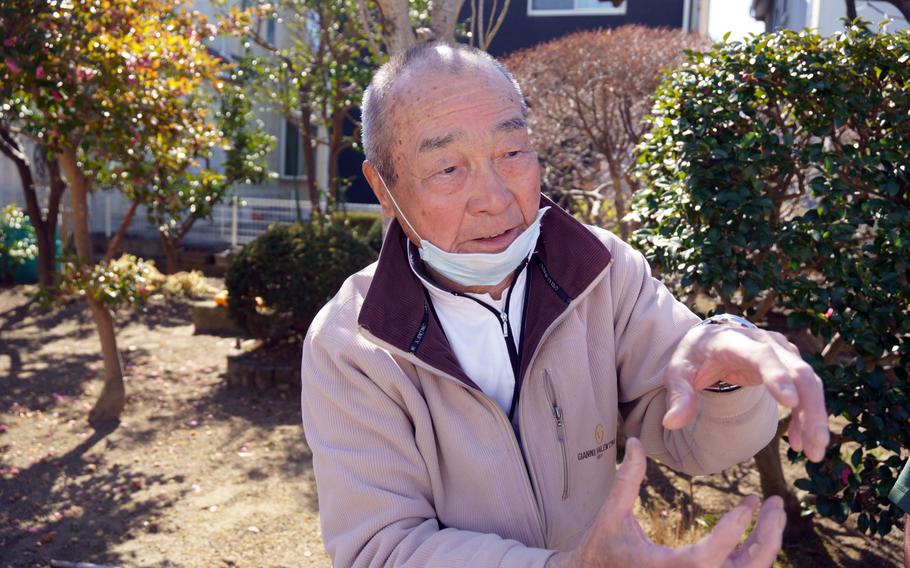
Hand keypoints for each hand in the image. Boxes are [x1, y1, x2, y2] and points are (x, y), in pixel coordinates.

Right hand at [546, 438, 785, 567]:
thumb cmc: (602, 550)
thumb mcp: (611, 515)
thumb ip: (628, 480)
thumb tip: (638, 442)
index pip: (714, 553)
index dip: (737, 527)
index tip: (751, 500)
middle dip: (768, 536)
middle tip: (775, 504)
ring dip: (766, 547)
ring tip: (771, 515)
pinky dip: (753, 560)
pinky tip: (755, 537)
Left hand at [660, 323, 828, 461]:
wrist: (709, 340)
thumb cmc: (693, 357)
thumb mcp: (678, 372)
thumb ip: (678, 395)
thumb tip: (671, 423)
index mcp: (734, 341)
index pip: (761, 356)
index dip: (777, 376)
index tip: (790, 403)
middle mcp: (765, 342)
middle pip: (797, 371)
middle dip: (811, 408)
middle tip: (815, 444)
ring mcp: (781, 351)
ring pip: (809, 382)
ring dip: (815, 417)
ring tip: (813, 453)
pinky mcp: (789, 363)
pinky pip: (806, 391)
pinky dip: (806, 417)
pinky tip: (800, 444)